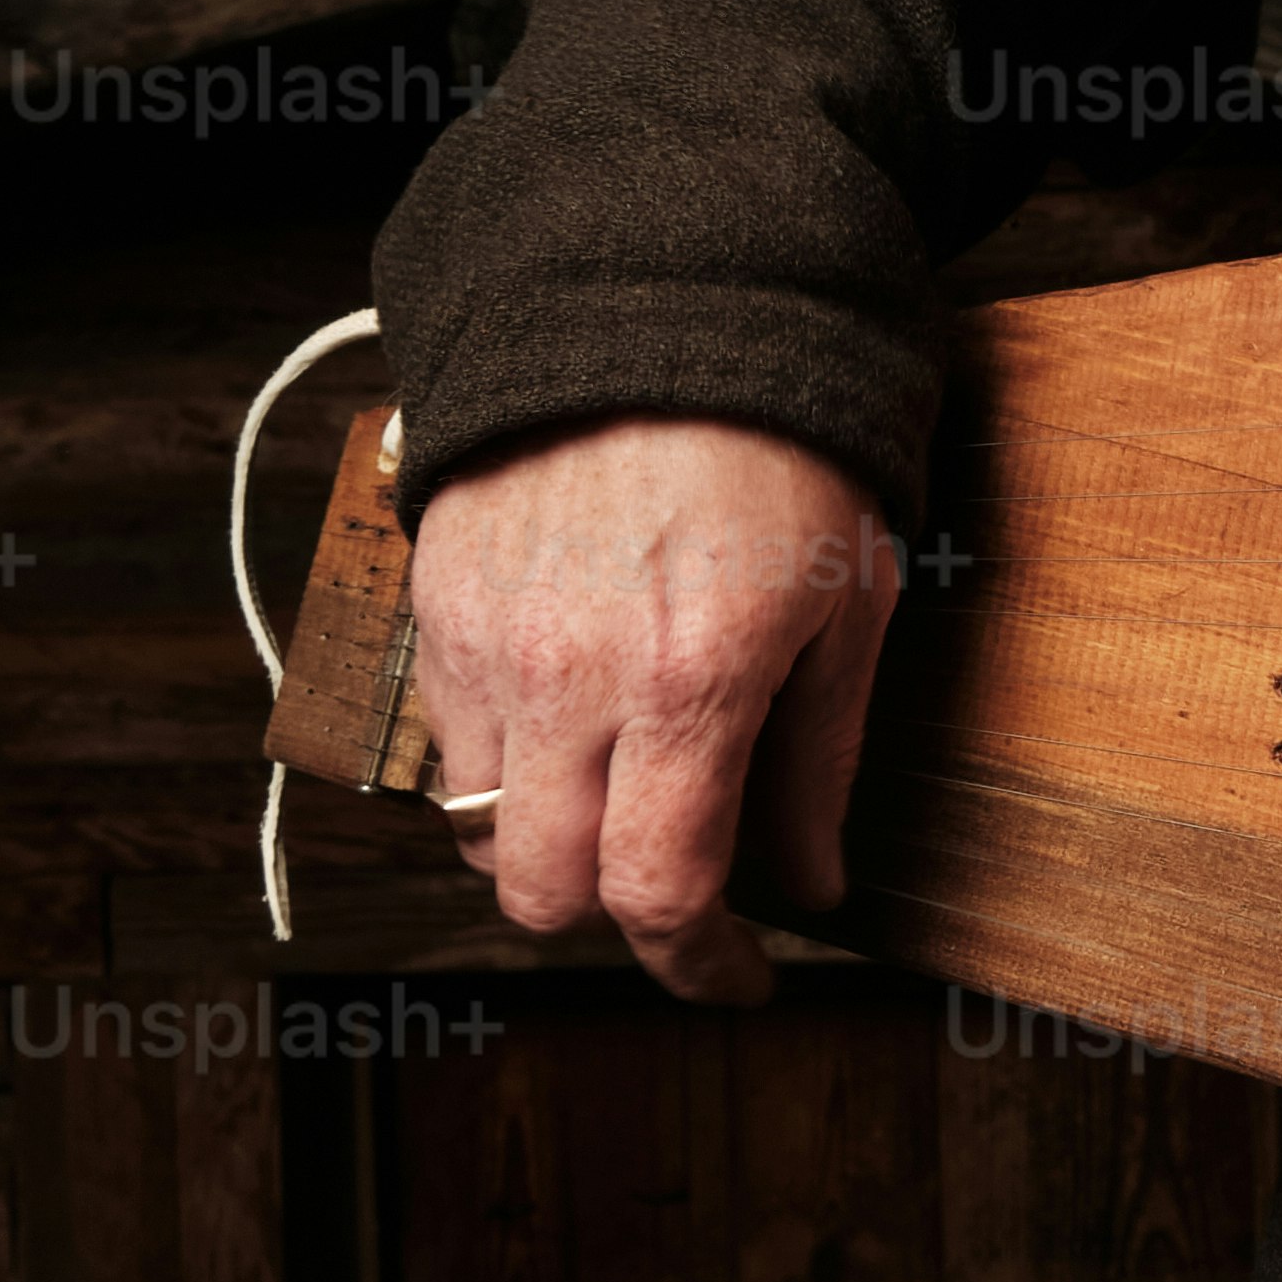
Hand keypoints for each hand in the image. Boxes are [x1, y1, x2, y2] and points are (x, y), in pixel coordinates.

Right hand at [405, 420, 906, 1005]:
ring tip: (617, 797)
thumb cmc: (780, 447)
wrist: (658, 301)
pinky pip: (445, 744)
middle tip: (679, 885)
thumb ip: (819, 759)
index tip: (733, 979)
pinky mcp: (435, 601)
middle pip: (542, 894)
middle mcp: (569, 676)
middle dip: (611, 915)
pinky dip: (500, 769)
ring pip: (475, 832)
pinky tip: (567, 723)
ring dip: (543, 846)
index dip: (695, 965)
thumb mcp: (847, 601)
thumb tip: (809, 888)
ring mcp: (486, 640)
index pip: (658, 892)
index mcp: (690, 679)